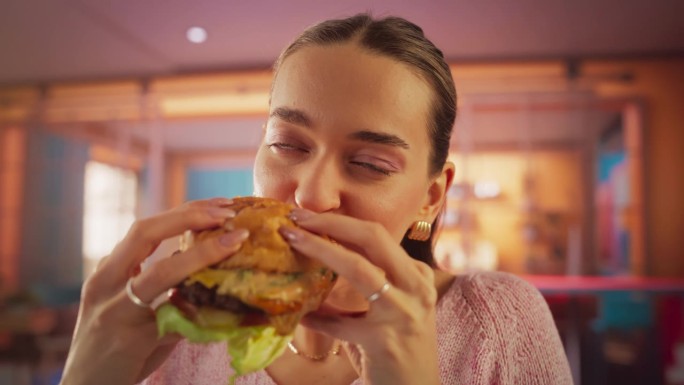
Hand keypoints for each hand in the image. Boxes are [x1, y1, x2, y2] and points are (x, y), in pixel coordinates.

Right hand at [60, 198, 248, 384]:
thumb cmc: (116, 350)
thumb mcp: (132, 310)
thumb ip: (164, 289)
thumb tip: (208, 271)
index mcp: (108, 272)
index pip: (145, 228)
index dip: (183, 211)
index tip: (219, 204)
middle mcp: (105, 283)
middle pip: (144, 233)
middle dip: (189, 216)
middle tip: (228, 213)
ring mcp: (114, 310)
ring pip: (160, 273)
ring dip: (202, 254)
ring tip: (236, 241)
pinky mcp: (127, 339)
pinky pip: (173, 319)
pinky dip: (203, 310)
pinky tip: (232, 307)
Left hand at [280, 209, 440, 384]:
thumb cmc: (399, 347)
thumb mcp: (394, 306)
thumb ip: (372, 282)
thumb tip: (323, 258)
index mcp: (416, 275)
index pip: (378, 235)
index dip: (341, 221)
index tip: (309, 216)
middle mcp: (416, 287)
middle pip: (373, 237)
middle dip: (331, 223)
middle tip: (297, 217)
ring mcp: (402, 312)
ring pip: (359, 269)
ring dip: (321, 250)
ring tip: (292, 240)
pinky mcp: (384, 340)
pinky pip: (338, 323)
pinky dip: (314, 318)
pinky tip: (298, 316)